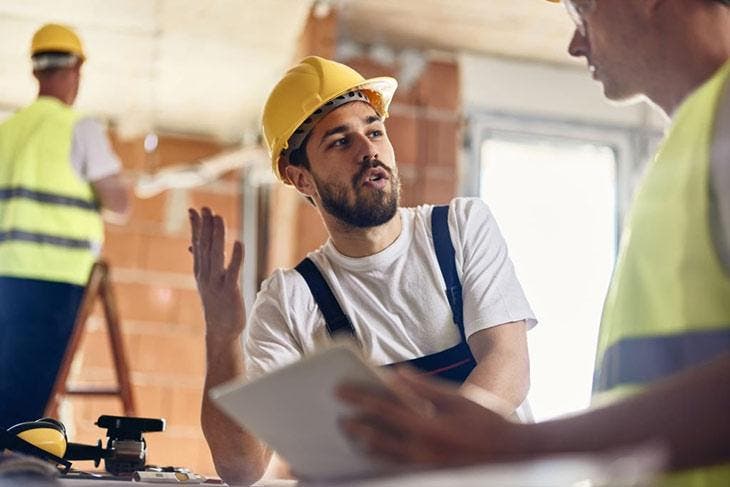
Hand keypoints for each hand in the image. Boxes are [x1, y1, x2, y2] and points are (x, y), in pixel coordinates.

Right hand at [189, 207, 243, 341]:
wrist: (220, 330)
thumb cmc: (216, 304)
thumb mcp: (205, 280)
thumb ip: (201, 261)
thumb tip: (191, 244)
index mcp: (200, 271)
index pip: (197, 245)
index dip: (196, 227)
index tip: (194, 210)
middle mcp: (205, 275)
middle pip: (205, 246)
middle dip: (205, 226)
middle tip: (206, 208)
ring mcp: (216, 283)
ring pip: (216, 255)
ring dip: (217, 236)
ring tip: (218, 218)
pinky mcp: (230, 290)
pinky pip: (233, 271)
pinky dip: (236, 256)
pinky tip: (239, 242)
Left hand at [337, 369, 526, 467]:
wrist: (511, 454)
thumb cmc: (485, 424)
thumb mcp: (456, 399)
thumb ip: (424, 387)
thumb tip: (397, 374)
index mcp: (426, 426)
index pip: (383, 409)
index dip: (360, 398)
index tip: (341, 391)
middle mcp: (420, 449)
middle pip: (376, 436)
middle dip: (356, 425)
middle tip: (339, 418)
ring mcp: (423, 465)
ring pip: (383, 456)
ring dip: (365, 444)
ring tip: (352, 435)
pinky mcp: (428, 474)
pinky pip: (397, 467)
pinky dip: (381, 459)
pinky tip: (373, 452)